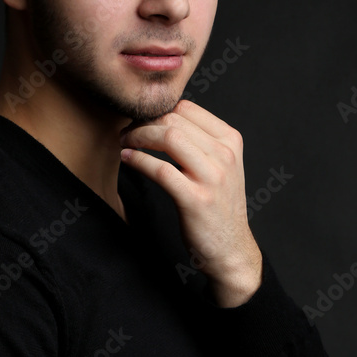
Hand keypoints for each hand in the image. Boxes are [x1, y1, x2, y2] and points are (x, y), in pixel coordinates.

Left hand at [119, 99, 261, 306]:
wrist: (232, 249)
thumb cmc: (219, 207)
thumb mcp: (221, 166)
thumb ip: (201, 142)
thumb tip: (164, 119)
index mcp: (230, 141)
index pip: (187, 108)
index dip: (157, 110)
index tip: (140, 120)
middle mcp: (225, 155)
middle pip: (175, 120)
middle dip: (143, 122)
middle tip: (126, 132)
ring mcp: (212, 177)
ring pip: (169, 138)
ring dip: (138, 137)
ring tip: (124, 143)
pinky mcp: (196, 199)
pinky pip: (161, 169)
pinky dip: (139, 160)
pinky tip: (128, 160)